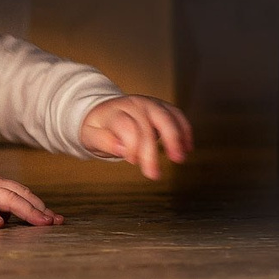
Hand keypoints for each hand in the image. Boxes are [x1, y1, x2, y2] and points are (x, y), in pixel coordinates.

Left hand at [79, 95, 193, 179]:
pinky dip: (184, 130)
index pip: (127, 127)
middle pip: (147, 125)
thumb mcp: (90, 136)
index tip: (132, 161)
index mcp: (115, 112)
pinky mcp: (162, 107)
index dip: (132, 146)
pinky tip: (187, 147)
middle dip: (152, 151)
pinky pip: (177, 115)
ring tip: (179, 158)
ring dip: (175, 138)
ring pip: (166, 117)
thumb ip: (104, 141)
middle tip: (154, 174)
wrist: (103, 111)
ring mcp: (150, 104)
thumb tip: (121, 148)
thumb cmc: (98, 127)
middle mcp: (134, 105)